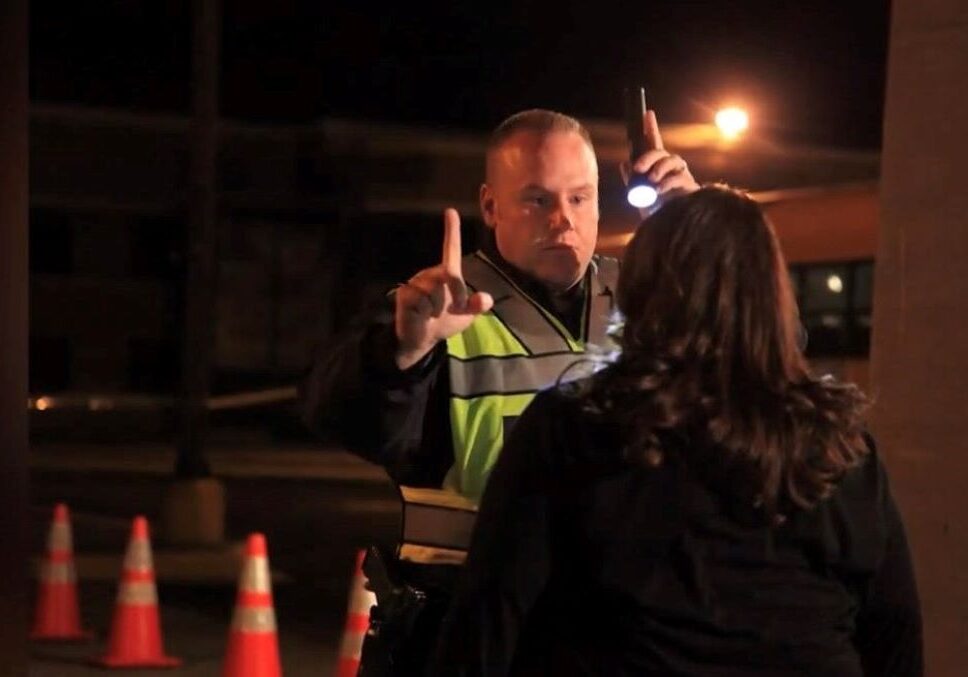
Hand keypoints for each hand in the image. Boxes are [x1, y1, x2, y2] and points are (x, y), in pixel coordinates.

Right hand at [394, 208, 494, 369]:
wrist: (422, 340)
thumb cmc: (444, 322)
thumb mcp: (466, 316)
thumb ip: (477, 306)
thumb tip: (486, 300)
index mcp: (446, 274)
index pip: (450, 249)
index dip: (451, 231)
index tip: (451, 211)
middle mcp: (430, 274)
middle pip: (450, 275)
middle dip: (458, 294)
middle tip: (454, 310)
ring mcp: (416, 282)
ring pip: (435, 291)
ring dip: (439, 308)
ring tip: (432, 314)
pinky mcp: (405, 294)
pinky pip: (422, 301)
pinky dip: (425, 313)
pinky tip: (420, 316)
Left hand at [620, 110, 699, 213]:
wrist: (670, 231)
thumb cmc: (656, 212)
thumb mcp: (639, 196)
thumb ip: (632, 180)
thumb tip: (624, 163)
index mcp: (657, 167)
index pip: (654, 144)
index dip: (651, 128)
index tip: (647, 114)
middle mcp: (671, 168)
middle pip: (661, 151)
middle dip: (649, 157)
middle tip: (638, 168)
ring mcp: (682, 175)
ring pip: (673, 160)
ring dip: (659, 167)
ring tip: (651, 180)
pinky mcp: (690, 187)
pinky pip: (680, 177)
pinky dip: (667, 182)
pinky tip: (659, 190)